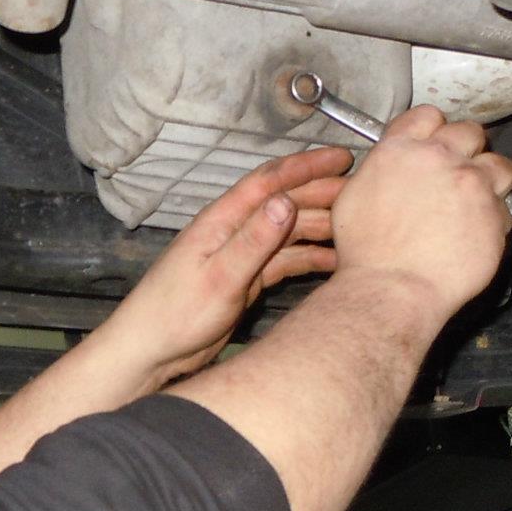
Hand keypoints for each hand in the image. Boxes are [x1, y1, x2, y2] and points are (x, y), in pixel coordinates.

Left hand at [89, 146, 352, 386]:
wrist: (150, 352)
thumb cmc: (173, 315)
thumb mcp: (218, 278)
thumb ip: (253, 241)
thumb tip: (285, 202)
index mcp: (221, 222)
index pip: (269, 182)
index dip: (306, 167)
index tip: (342, 158)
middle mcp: (231, 232)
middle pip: (283, 204)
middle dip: (321, 193)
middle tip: (361, 191)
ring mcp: (238, 256)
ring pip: (287, 233)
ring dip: (319, 227)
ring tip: (355, 226)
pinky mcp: (244, 280)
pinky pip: (283, 262)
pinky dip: (308, 258)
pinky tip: (333, 261)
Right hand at [329, 105, 511, 316]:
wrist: (393, 288)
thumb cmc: (368, 255)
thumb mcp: (353, 198)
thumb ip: (381, 171)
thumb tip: (392, 167)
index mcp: (401, 150)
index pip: (429, 116)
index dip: (434, 129)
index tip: (436, 142)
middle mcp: (441, 159)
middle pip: (470, 132)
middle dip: (467, 150)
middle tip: (458, 172)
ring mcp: (472, 185)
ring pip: (500, 165)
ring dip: (492, 178)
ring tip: (478, 198)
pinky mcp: (494, 214)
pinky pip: (505, 209)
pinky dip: (494, 219)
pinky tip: (474, 234)